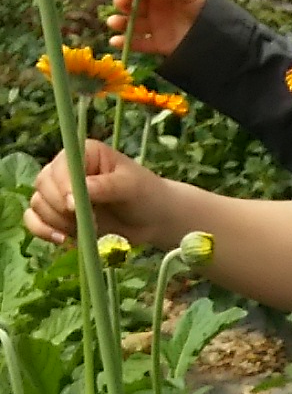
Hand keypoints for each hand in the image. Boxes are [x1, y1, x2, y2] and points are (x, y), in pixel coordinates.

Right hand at [23, 133, 172, 250]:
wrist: (154, 219)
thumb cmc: (145, 194)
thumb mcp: (130, 186)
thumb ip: (104, 187)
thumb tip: (72, 198)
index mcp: (83, 154)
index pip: (58, 166)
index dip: (62, 187)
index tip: (75, 206)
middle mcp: (66, 170)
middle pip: (42, 185)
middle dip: (59, 207)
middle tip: (87, 219)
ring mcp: (60, 193)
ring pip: (38, 204)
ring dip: (56, 221)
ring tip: (83, 229)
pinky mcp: (60, 216)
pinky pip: (36, 221)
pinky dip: (43, 231)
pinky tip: (62, 240)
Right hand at [106, 0, 205, 61]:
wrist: (221, 36)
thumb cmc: (206, 7)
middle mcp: (155, 8)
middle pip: (132, 4)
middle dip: (123, 2)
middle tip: (121, 3)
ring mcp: (156, 26)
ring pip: (132, 24)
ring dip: (120, 23)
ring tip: (114, 23)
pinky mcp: (159, 44)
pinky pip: (140, 44)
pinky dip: (127, 43)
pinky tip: (116, 42)